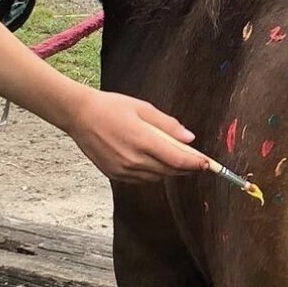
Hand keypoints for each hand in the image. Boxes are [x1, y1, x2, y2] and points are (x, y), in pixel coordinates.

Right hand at [65, 89, 208, 182]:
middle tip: (198, 162)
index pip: (177, 159)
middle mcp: (133, 159)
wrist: (79, 115)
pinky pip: (142, 179)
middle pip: (170, 171)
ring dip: (169, 171)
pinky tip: (153, 162)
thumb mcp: (143, 108)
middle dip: (186, 168)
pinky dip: (152, 173)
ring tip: (176, 160)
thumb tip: (189, 139)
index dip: (196, 164)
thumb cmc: (111, 107)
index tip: (209, 165)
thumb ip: (168, 125)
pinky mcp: (114, 175)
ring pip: (156, 177)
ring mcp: (123, 170)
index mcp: (142, 140)